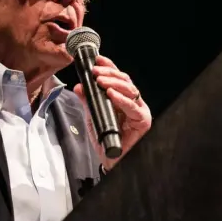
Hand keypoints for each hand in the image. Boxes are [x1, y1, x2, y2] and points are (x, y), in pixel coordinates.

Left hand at [74, 55, 151, 170]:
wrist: (110, 160)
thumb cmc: (104, 138)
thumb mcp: (92, 115)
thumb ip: (87, 101)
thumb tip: (79, 86)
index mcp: (122, 97)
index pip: (118, 77)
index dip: (109, 66)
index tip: (97, 59)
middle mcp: (133, 102)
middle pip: (125, 80)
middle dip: (109, 73)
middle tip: (95, 72)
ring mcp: (139, 110)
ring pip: (130, 90)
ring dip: (114, 83)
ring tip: (100, 81)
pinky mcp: (142, 121)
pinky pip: (133, 107)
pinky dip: (121, 100)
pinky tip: (111, 94)